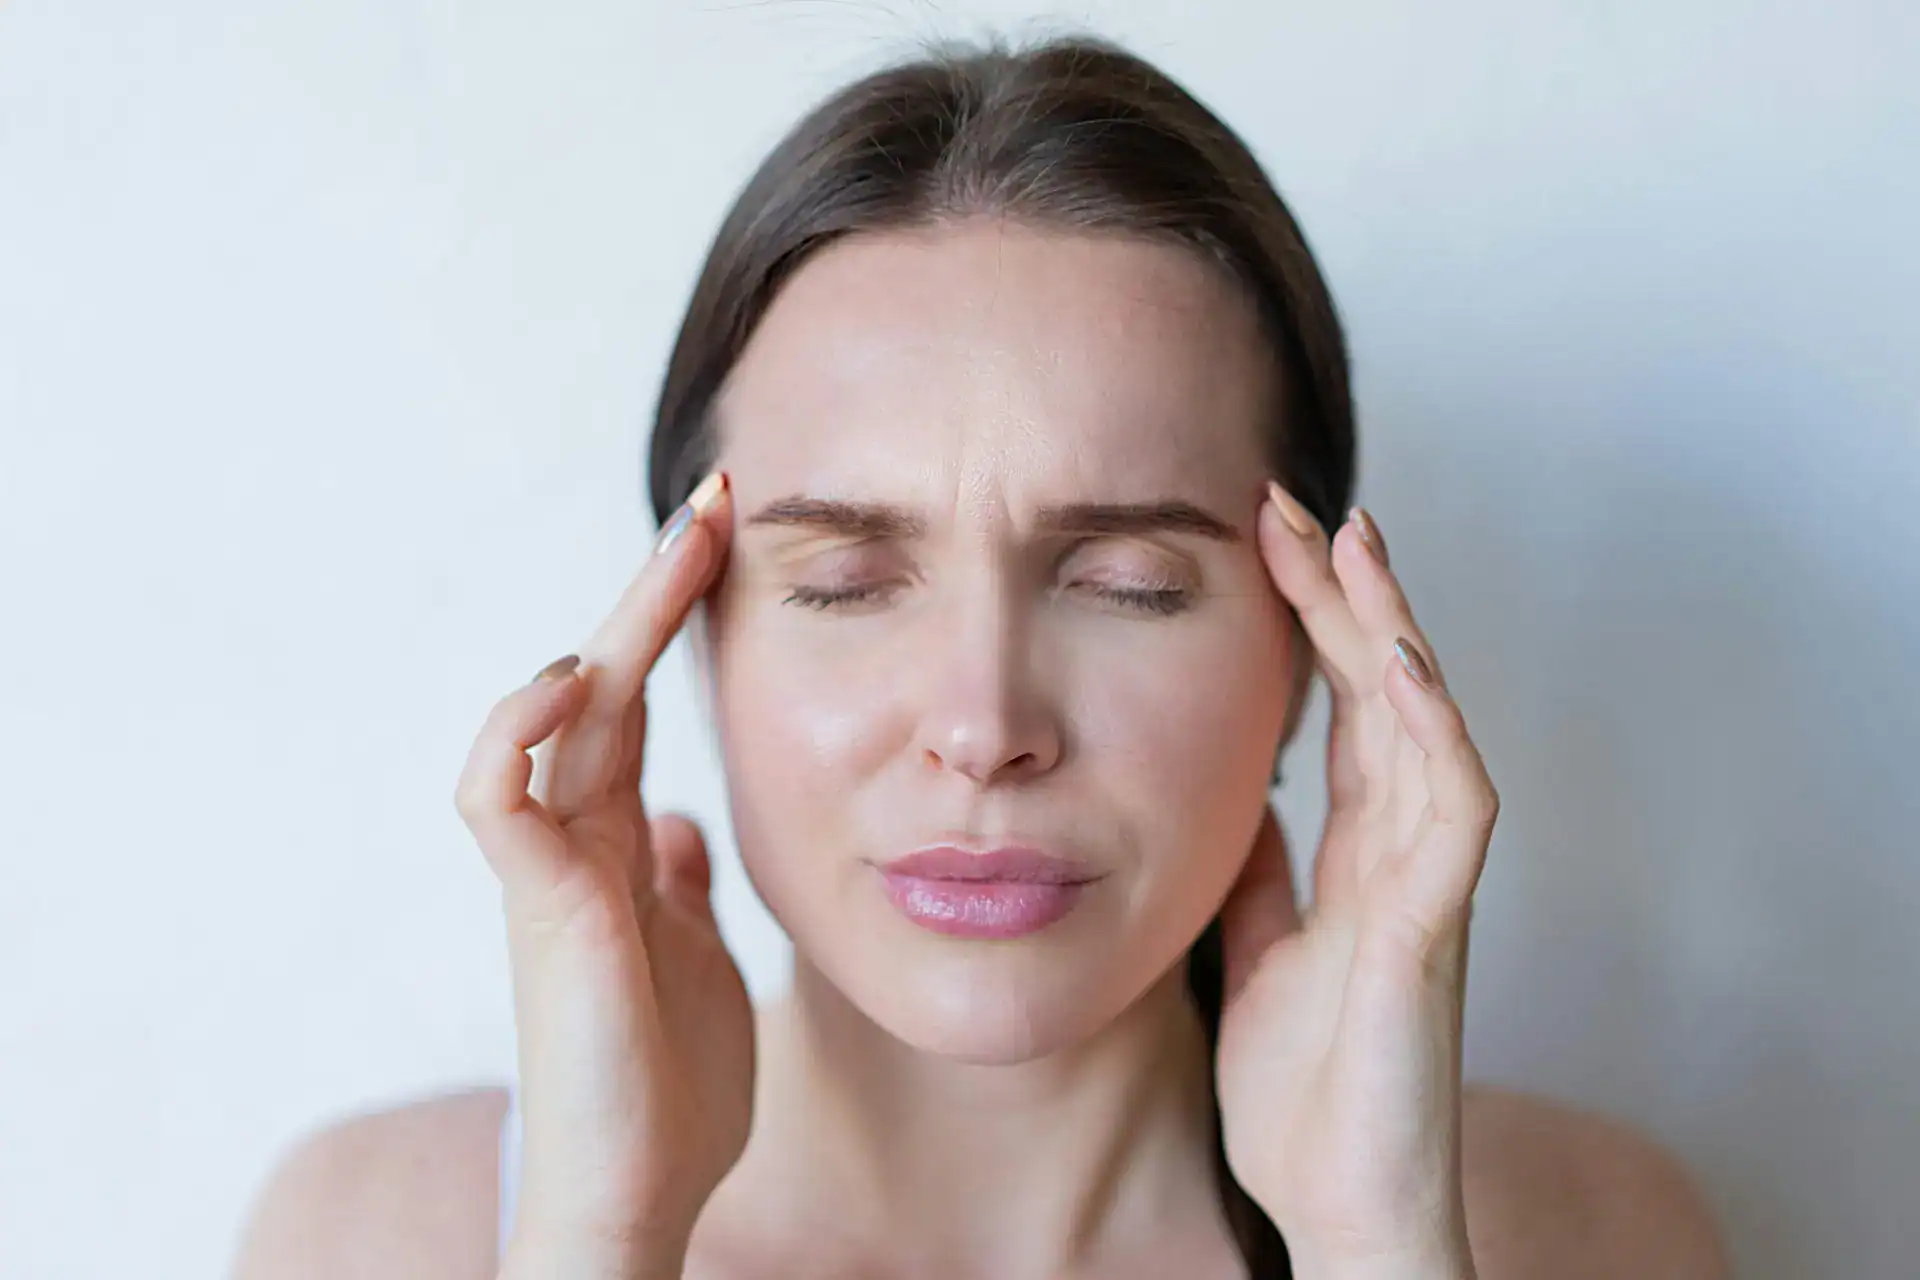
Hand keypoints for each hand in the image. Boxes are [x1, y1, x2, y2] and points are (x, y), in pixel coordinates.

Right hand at [454, 472, 752, 1274]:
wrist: (639, 1192)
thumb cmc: (667, 1089)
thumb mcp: (699, 956)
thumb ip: (679, 884)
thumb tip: (681, 828)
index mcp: (620, 845)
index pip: (639, 703)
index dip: (675, 622)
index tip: (730, 540)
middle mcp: (579, 840)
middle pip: (605, 683)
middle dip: (655, 589)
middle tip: (713, 500)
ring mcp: (553, 870)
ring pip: (556, 714)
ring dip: (612, 627)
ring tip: (677, 554)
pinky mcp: (539, 908)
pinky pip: (498, 796)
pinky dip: (519, 728)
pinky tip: (575, 680)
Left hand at [1213, 487, 1497, 1277]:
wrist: (1340, 1204)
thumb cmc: (1308, 1093)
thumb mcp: (1257, 956)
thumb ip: (1262, 880)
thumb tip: (1243, 808)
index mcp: (1357, 858)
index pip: (1344, 714)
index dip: (1313, 627)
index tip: (1265, 543)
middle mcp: (1400, 855)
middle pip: (1386, 696)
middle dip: (1348, 596)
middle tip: (1298, 505)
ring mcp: (1425, 887)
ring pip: (1428, 730)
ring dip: (1396, 632)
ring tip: (1355, 544)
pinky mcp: (1432, 932)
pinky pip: (1453, 816)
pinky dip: (1436, 737)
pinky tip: (1406, 671)